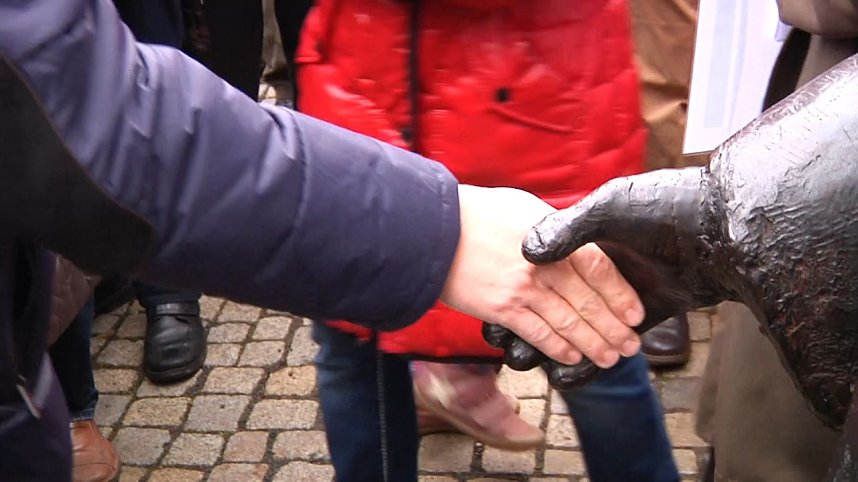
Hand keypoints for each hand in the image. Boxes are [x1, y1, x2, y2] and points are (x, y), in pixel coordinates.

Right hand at [439, 185, 643, 367]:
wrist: (431, 229)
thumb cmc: (477, 213)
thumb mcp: (524, 207)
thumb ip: (555, 228)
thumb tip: (576, 240)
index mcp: (554, 237)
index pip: (600, 269)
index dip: (622, 295)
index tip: (636, 314)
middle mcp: (544, 266)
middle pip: (590, 302)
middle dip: (614, 329)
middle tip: (630, 346)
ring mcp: (523, 290)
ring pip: (569, 324)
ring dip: (593, 345)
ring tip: (610, 358)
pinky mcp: (502, 309)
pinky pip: (538, 334)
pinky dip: (559, 349)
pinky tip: (573, 358)